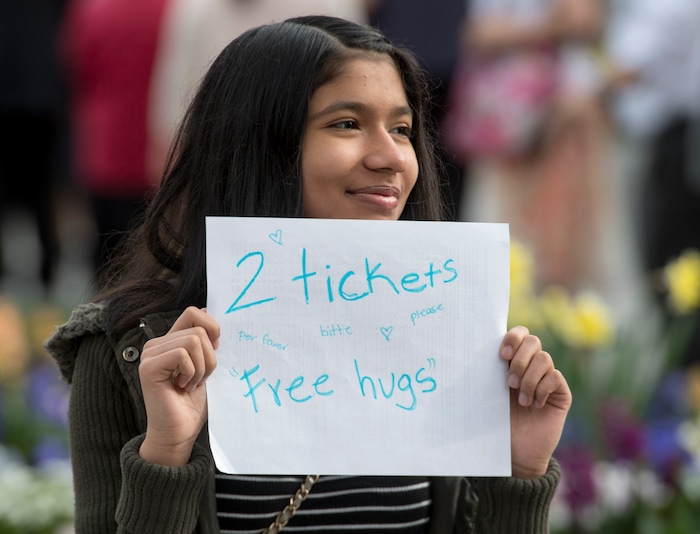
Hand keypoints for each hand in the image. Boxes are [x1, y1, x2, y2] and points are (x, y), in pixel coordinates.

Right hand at [138, 307, 219, 465]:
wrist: (180, 432)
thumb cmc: (192, 403)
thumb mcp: (206, 366)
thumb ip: (206, 342)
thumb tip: (211, 315)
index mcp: (171, 340)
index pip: (194, 312)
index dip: (212, 327)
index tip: (216, 350)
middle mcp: (157, 343)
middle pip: (199, 330)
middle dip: (210, 357)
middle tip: (199, 379)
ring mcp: (150, 354)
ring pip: (193, 341)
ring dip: (201, 367)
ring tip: (190, 384)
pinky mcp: (148, 367)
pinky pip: (182, 355)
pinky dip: (191, 372)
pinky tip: (182, 387)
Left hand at [500, 326, 571, 478]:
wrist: (516, 453)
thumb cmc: (497, 423)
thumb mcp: (488, 394)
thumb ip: (487, 372)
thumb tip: (471, 351)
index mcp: (512, 361)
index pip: (519, 334)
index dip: (512, 338)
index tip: (501, 355)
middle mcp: (532, 366)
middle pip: (533, 341)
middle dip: (519, 359)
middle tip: (508, 382)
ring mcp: (547, 379)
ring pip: (544, 358)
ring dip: (529, 378)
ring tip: (521, 400)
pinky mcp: (561, 393)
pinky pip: (555, 377)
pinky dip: (542, 389)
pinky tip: (535, 405)